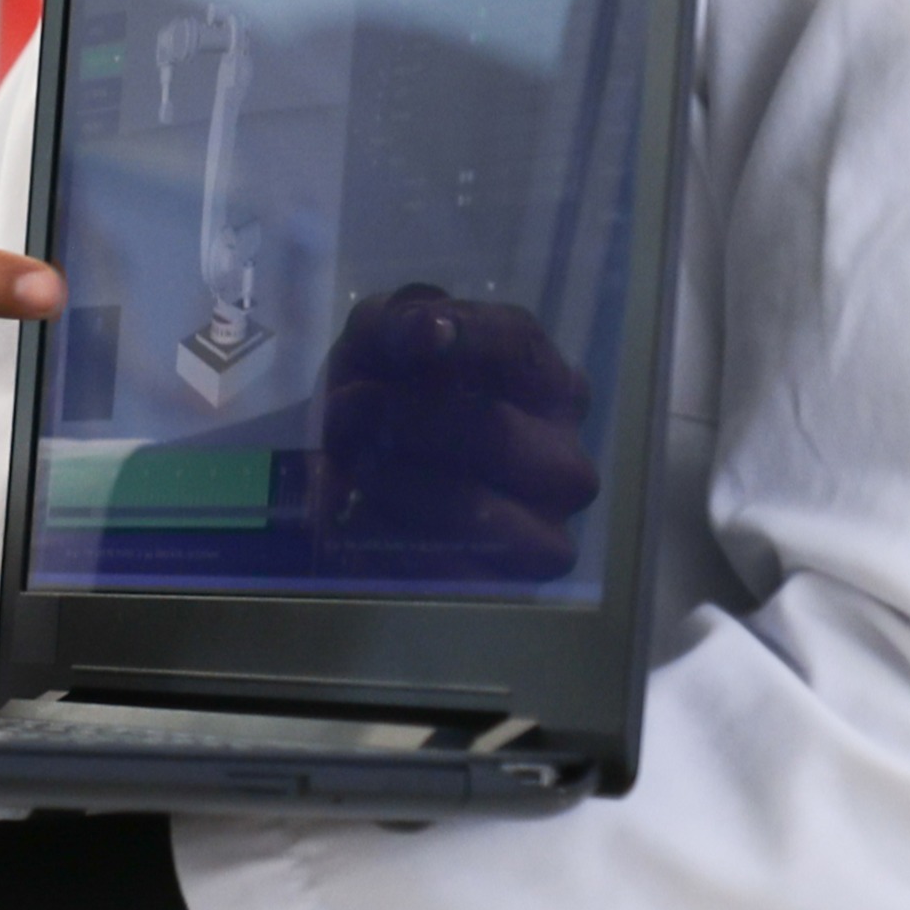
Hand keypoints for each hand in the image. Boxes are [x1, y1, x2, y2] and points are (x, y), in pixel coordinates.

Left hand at [302, 281, 604, 580]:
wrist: (351, 478)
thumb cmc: (384, 396)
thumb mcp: (379, 343)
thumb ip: (400, 321)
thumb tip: (428, 330)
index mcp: (549, 386)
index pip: (520, 348)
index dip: (468, 335)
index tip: (415, 334)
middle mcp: (563, 460)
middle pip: (492, 432)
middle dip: (403, 419)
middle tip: (345, 412)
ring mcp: (545, 530)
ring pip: (470, 506)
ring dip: (389, 479)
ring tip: (351, 463)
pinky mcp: (505, 588)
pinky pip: (437, 564)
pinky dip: (382, 532)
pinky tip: (359, 512)